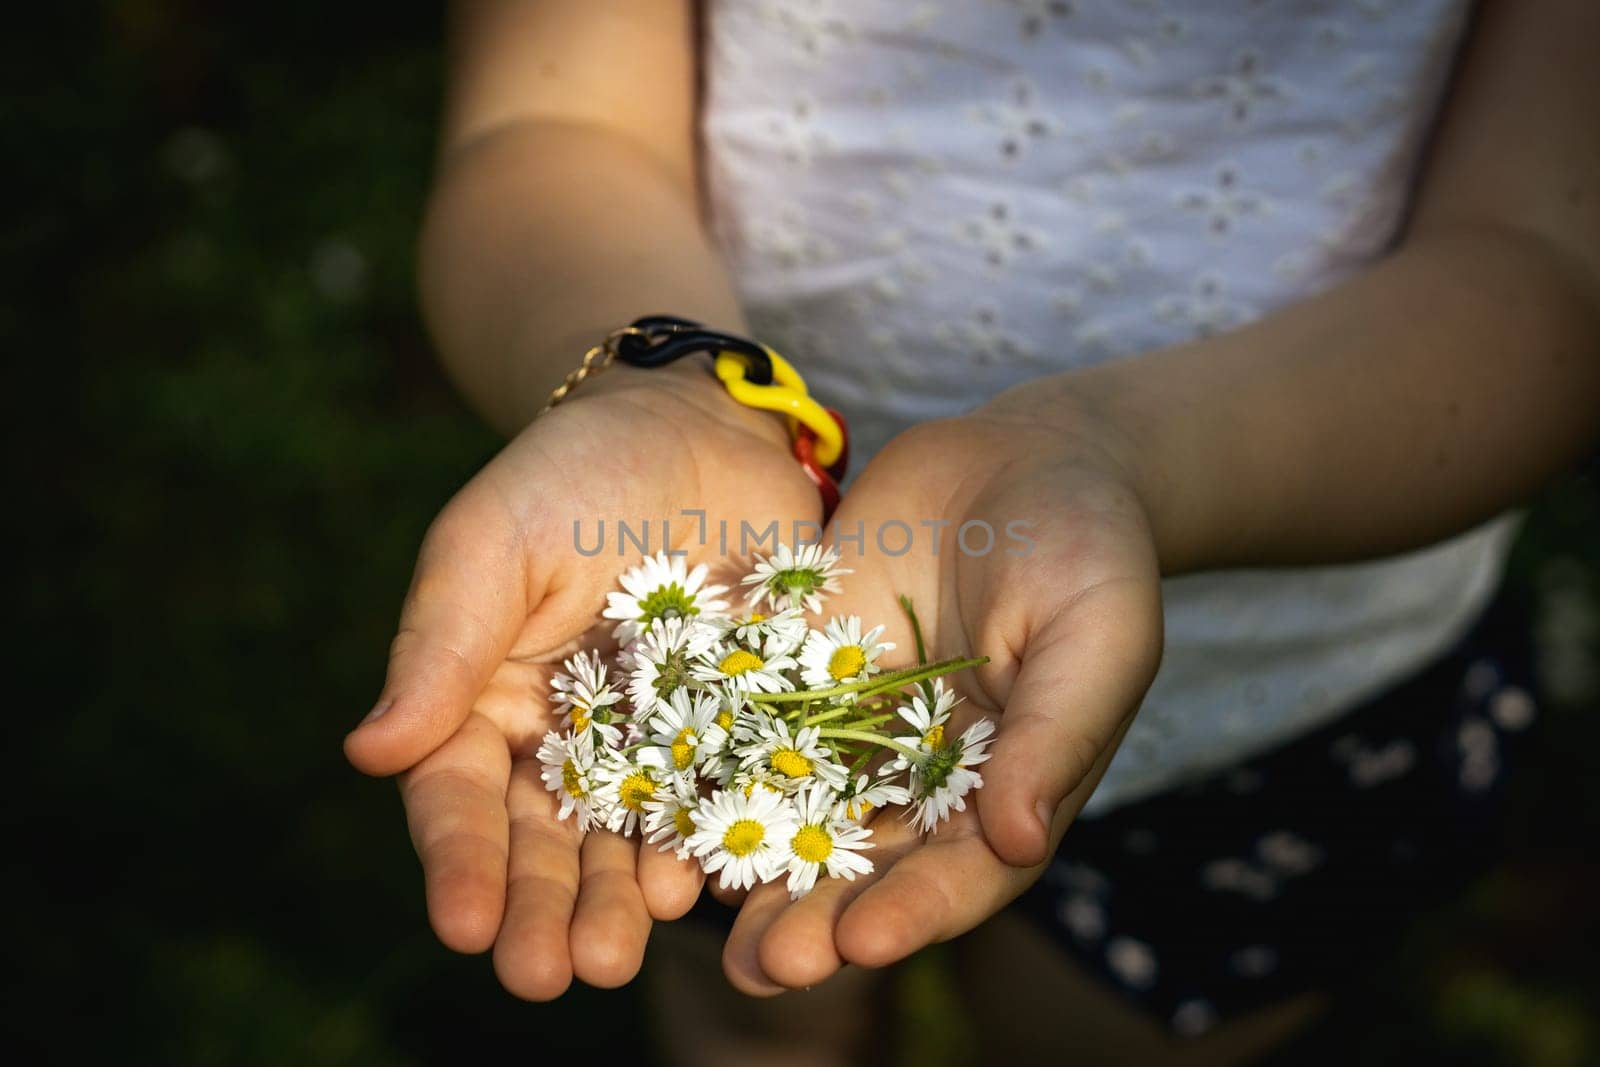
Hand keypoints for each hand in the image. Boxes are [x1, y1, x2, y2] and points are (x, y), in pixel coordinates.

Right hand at [344, 360, 819, 998]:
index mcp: (486, 701)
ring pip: (628, 840)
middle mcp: (566, 739)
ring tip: (619, 956)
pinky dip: (711, 847)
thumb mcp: (494, 540)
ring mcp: (654, 741)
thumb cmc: (574, 471)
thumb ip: (442, 641)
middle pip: (544, 842)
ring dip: (619, 904)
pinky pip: (721, 800)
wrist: (699, 428)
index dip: (460, 864)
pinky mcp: (735, 728)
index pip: (460, 799)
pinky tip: (706, 889)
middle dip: (541, 910)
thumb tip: (366, 751)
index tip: (464, 925)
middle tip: (546, 975)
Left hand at [719, 381, 1164, 993]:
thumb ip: (1055, 734)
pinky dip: (714, 761)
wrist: (1025, 455)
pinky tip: (666, 798)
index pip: (962, 871)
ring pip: (799, 807)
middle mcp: (923, 771)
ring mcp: (857, 722)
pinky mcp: (803, 666)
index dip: (915, 914)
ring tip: (699, 915)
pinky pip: (753, 719)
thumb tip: (1017, 842)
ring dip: (753, 865)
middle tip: (761, 967)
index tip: (862, 944)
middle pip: (868, 864)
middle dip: (815, 918)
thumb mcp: (1094, 633)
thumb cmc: (1088, 545)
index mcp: (1007, 784)